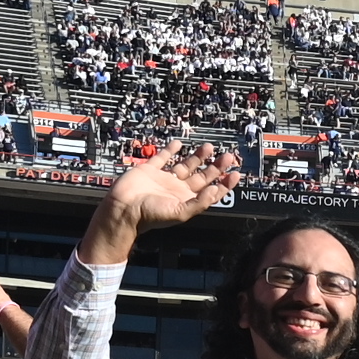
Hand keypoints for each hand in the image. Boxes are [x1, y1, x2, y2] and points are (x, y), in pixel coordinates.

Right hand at [104, 140, 242, 228]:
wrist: (123, 209)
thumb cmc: (149, 215)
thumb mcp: (180, 212)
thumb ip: (200, 202)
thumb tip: (216, 191)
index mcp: (186, 200)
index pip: (211, 191)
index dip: (224, 184)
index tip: (236, 174)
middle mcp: (177, 189)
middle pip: (202, 176)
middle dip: (216, 167)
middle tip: (227, 156)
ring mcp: (164, 178)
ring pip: (186, 165)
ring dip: (198, 156)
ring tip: (210, 147)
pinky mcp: (150, 169)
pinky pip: (163, 157)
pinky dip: (171, 149)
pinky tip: (180, 143)